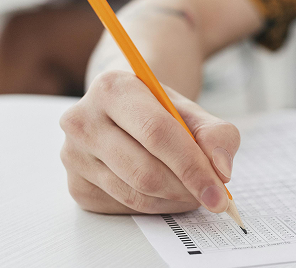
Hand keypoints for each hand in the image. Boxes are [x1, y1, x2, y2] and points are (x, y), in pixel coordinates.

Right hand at [59, 71, 239, 213]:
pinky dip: (156, 206)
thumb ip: (217, 134)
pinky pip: (124, 208)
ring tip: (193, 190)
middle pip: (144, 170)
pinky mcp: (76, 186)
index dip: (192, 165)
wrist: (125, 110)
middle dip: (186, 188)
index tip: (219, 189)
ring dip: (174, 200)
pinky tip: (167, 191)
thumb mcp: (193, 111)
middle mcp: (82, 121)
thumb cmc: (159, 110)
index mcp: (112, 88)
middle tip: (213, 195)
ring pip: (135, 195)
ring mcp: (74, 156)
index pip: (156, 133)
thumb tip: (221, 170)